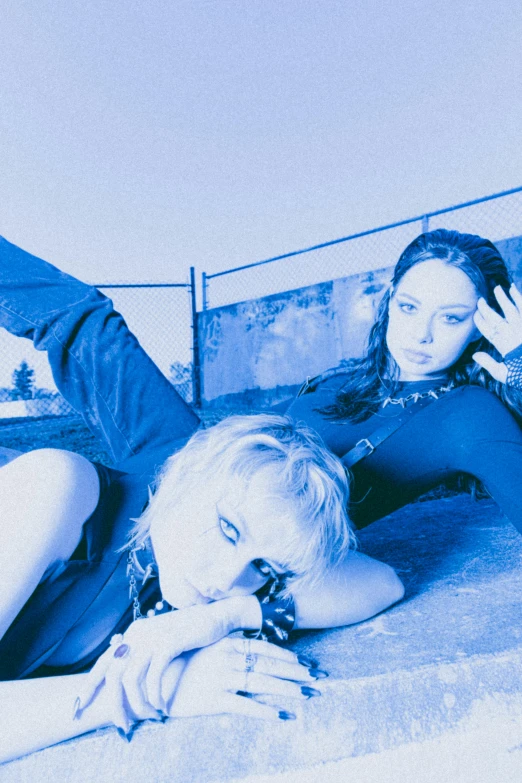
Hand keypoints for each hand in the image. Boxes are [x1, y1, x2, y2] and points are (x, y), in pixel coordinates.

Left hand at [74, 599, 247, 731]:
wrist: (215, 618)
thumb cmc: (189, 633)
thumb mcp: (160, 641)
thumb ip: (142, 654)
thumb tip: (125, 677)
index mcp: (132, 633)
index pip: (104, 661)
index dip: (89, 685)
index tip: (79, 707)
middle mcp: (137, 633)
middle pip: (113, 675)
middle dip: (114, 705)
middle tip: (122, 726)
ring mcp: (152, 637)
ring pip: (131, 679)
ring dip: (138, 704)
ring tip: (148, 717)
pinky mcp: (168, 642)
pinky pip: (153, 677)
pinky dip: (155, 695)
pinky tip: (161, 706)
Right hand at [161, 636, 322, 720]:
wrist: (149, 679)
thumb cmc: (177, 662)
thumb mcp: (204, 648)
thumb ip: (225, 647)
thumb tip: (245, 648)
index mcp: (226, 643)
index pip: (265, 648)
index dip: (288, 656)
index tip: (306, 662)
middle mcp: (227, 658)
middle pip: (270, 665)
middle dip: (297, 672)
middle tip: (318, 678)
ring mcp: (222, 678)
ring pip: (263, 684)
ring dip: (289, 690)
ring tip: (308, 696)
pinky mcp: (214, 700)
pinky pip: (246, 707)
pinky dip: (266, 712)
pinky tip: (283, 716)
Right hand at [472, 284, 521, 382]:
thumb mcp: (504, 374)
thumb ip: (489, 364)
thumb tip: (474, 355)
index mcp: (504, 346)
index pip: (487, 331)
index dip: (479, 322)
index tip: (474, 315)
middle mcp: (512, 334)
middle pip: (496, 318)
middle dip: (486, 309)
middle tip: (480, 300)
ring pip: (511, 309)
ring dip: (504, 298)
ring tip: (498, 289)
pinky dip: (519, 298)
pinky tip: (515, 289)